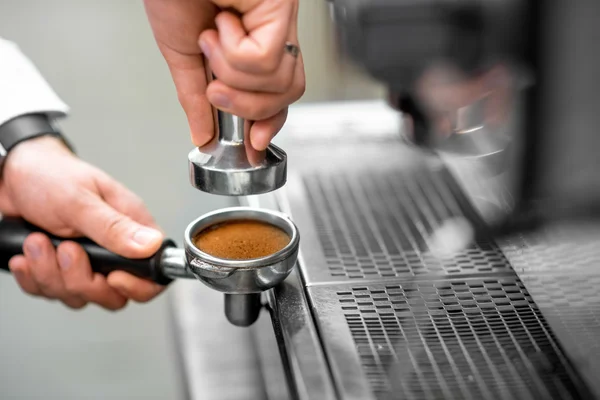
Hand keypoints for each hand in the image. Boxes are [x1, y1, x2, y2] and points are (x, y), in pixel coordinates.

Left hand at [0, 136, 165, 309]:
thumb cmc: (49, 175)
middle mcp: (113, 248)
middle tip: (65, 250)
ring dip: (50, 274)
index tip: (112, 277)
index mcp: (130, 227)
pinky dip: (33, 278)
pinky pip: (52, 293)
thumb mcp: (81, 200)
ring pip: (80, 296)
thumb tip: (151, 245)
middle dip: (82, 281)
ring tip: (37, 242)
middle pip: (114, 295)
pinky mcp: (61, 270)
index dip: (137, 285)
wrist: (9, 176)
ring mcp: (87, 262)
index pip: (153, 272)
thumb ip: (114, 227)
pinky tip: (26, 255)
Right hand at [143, 0, 304, 149]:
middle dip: (247, 106)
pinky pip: (265, 61)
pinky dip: (232, 51)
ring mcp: (282, 21)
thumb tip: (203, 136)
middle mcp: (275, 34)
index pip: (278, 95)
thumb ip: (196, 99)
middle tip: (215, 88)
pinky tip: (222, 24)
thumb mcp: (182, 55)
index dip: (268, 122)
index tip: (254, 145)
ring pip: (278, 83)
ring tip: (212, 40)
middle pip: (287, 95)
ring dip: (232, 73)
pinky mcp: (283, 8)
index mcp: (254, 46)